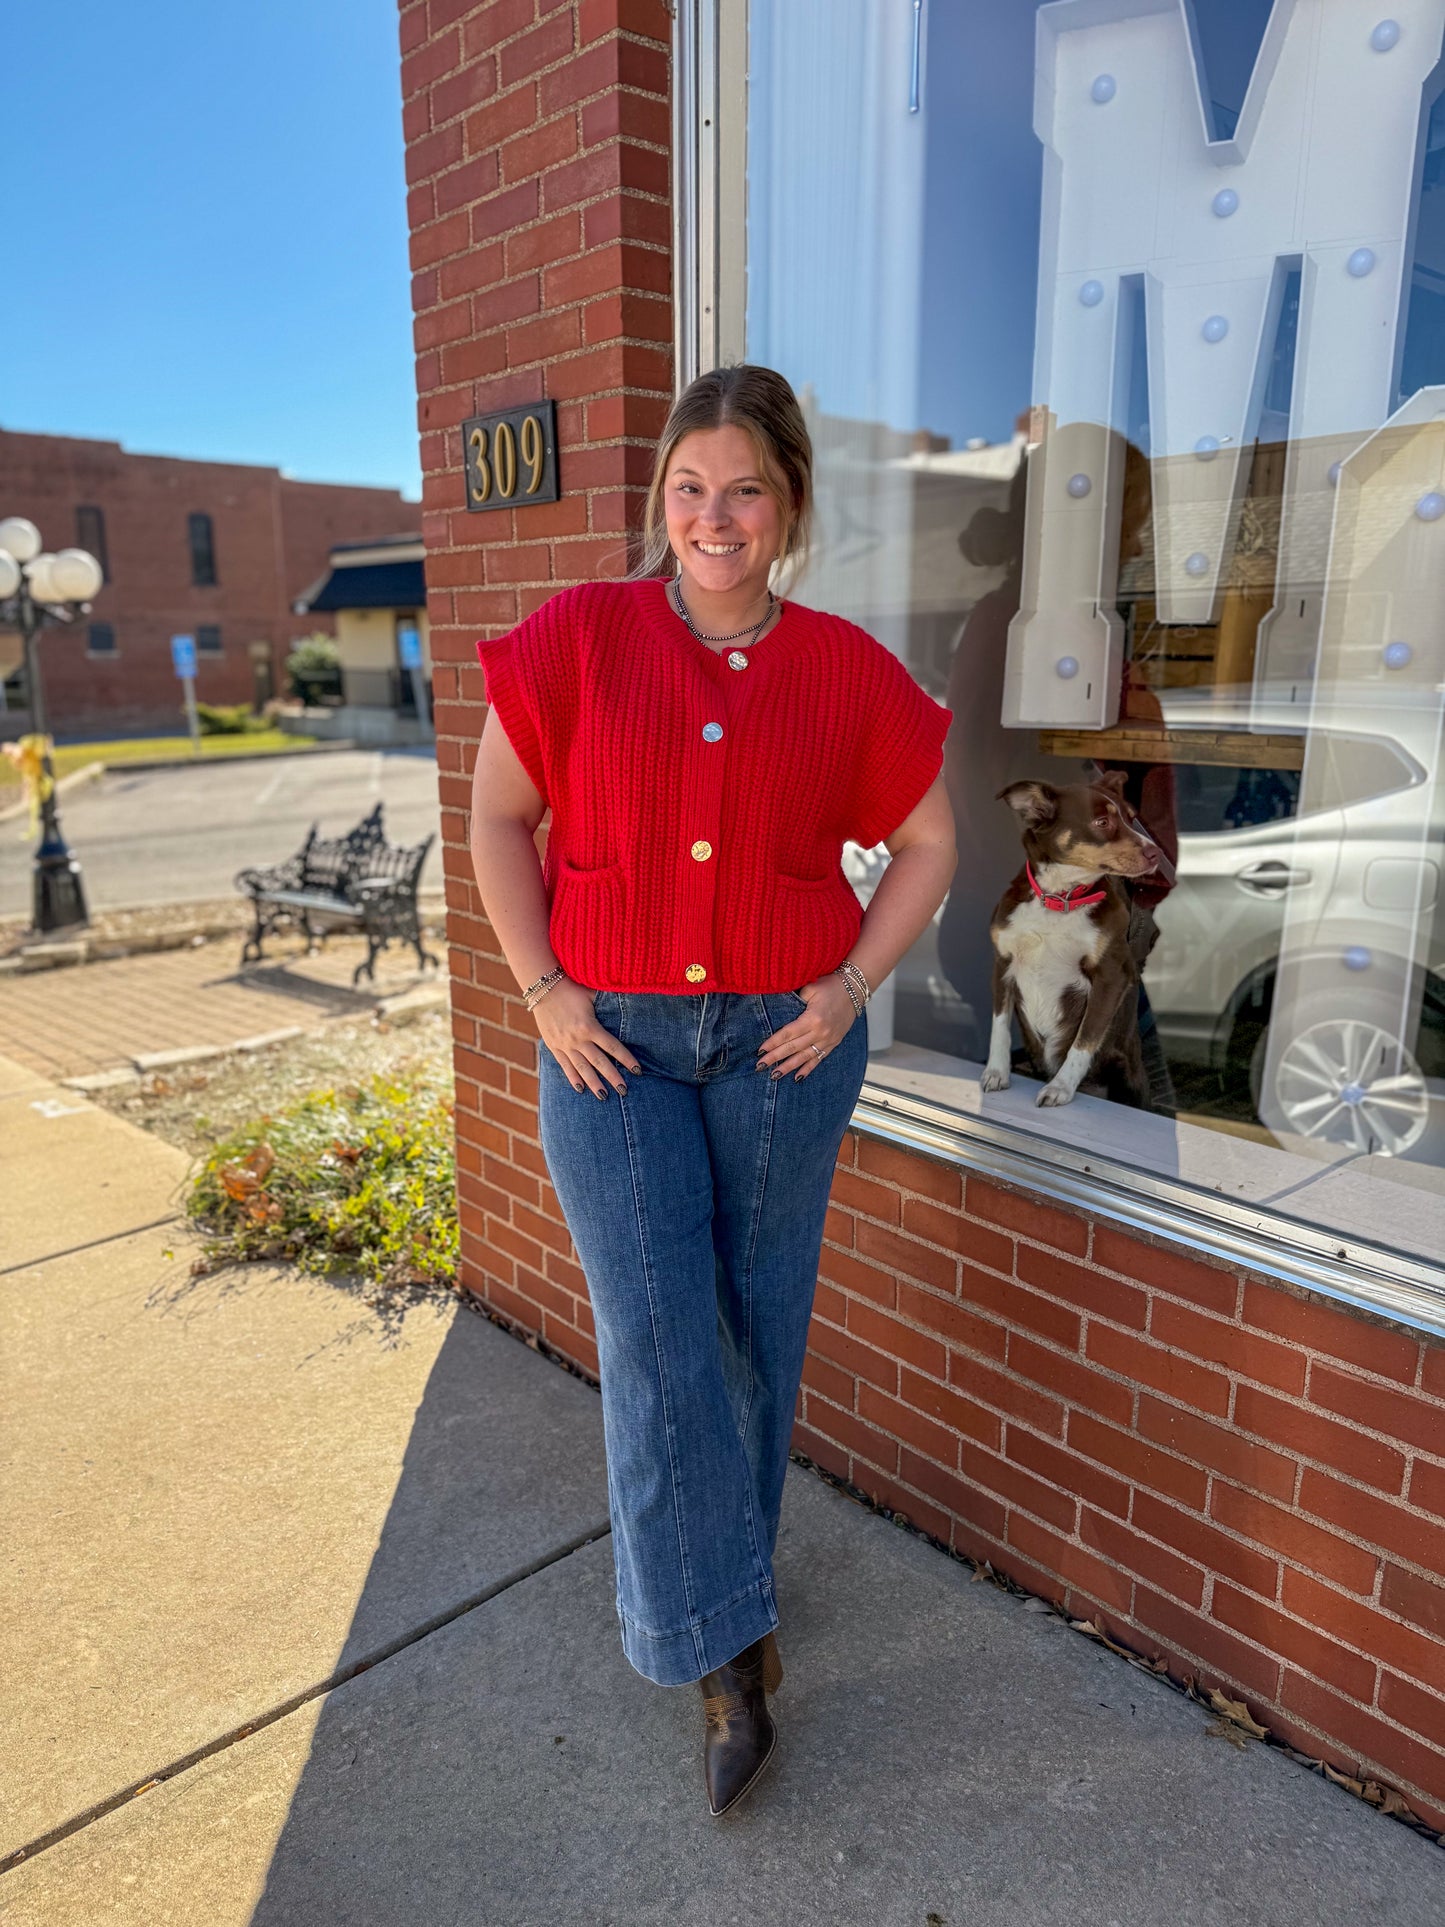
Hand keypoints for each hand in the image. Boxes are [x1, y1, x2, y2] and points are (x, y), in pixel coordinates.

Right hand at [533, 978, 639, 1098]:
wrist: (543, 988)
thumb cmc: (572, 989)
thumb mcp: (593, 995)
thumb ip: (608, 1003)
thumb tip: (629, 1004)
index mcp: (590, 1026)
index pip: (613, 1047)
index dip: (626, 1059)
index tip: (637, 1070)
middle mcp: (577, 1039)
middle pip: (599, 1062)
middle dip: (613, 1077)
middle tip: (624, 1091)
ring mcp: (564, 1045)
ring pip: (582, 1068)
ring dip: (594, 1083)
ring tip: (604, 1097)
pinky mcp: (554, 1046)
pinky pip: (565, 1066)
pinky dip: (573, 1078)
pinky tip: (580, 1089)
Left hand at [756, 974, 859, 1081]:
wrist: (855, 989)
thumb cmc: (831, 985)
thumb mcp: (810, 988)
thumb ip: (794, 1000)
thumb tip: (777, 1009)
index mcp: (813, 1018)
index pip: (787, 1034)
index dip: (773, 1043)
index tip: (760, 1051)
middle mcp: (821, 1032)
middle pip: (793, 1048)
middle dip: (775, 1058)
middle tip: (760, 1067)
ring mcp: (828, 1040)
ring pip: (804, 1057)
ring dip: (788, 1067)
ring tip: (774, 1075)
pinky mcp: (834, 1043)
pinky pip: (819, 1059)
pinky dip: (808, 1069)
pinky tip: (797, 1078)